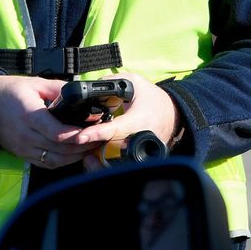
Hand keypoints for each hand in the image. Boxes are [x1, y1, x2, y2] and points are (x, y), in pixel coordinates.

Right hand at [0, 74, 94, 168]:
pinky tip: (73, 154)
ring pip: (55, 160)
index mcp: (30, 116)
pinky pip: (46, 164)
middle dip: (82, 146)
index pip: (57, 133)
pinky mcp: (22, 155)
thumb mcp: (35, 83)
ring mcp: (23, 148)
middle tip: (99, 139)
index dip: (77, 135)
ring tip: (90, 148)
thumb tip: (81, 95)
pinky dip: (62, 162)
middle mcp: (26, 135)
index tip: (93, 130)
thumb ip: (59, 89)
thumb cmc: (10, 92)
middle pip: (60, 149)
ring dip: (74, 157)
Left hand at [66, 72, 181, 169]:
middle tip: (77, 145)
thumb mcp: (134, 82)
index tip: (81, 136)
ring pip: (116, 164)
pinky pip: (119, 167)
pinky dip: (106, 165)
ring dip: (99, 162)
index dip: (97, 133)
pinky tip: (95, 160)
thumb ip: (111, 83)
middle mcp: (140, 140)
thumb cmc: (153, 98)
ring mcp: (141, 153)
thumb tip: (90, 88)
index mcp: (139, 120)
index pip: (116, 129)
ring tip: (86, 157)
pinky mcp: (138, 159)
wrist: (173, 114)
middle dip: (94, 150)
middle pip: (112, 151)